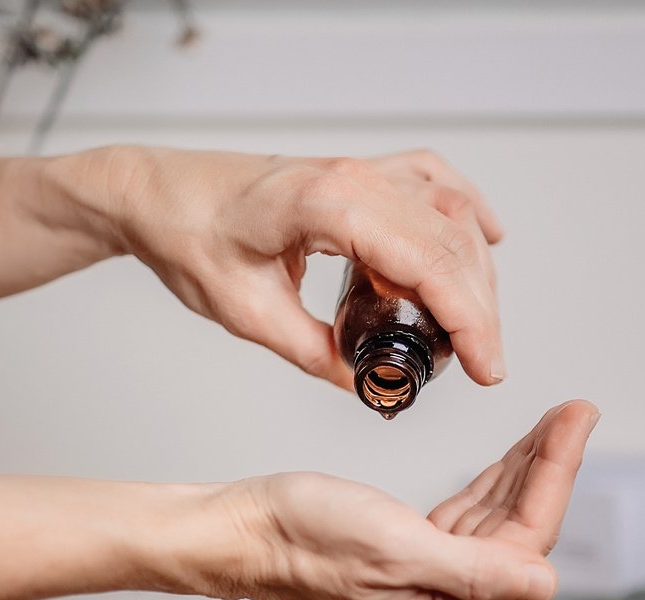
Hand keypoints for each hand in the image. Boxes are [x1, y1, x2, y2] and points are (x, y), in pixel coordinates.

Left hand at [104, 147, 505, 389]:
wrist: (156, 194)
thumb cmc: (187, 237)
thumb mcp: (246, 312)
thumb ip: (311, 351)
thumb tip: (364, 384)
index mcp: (329, 205)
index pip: (428, 263)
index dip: (470, 322)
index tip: (487, 369)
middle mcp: (355, 176)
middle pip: (451, 241)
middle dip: (479, 309)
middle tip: (482, 366)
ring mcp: (358, 169)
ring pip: (448, 213)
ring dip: (473, 270)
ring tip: (473, 329)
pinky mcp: (354, 174)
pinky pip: (430, 182)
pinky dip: (463, 212)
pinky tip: (486, 237)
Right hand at [219, 400, 598, 599]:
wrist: (240, 534)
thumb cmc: (302, 536)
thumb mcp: (396, 545)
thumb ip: (476, 569)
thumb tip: (545, 584)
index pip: (526, 541)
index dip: (556, 475)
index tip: (576, 419)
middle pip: (515, 532)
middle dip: (546, 469)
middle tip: (573, 412)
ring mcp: (422, 586)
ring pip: (490, 524)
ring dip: (518, 474)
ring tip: (549, 426)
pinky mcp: (402, 561)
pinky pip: (461, 523)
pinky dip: (484, 487)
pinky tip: (501, 465)